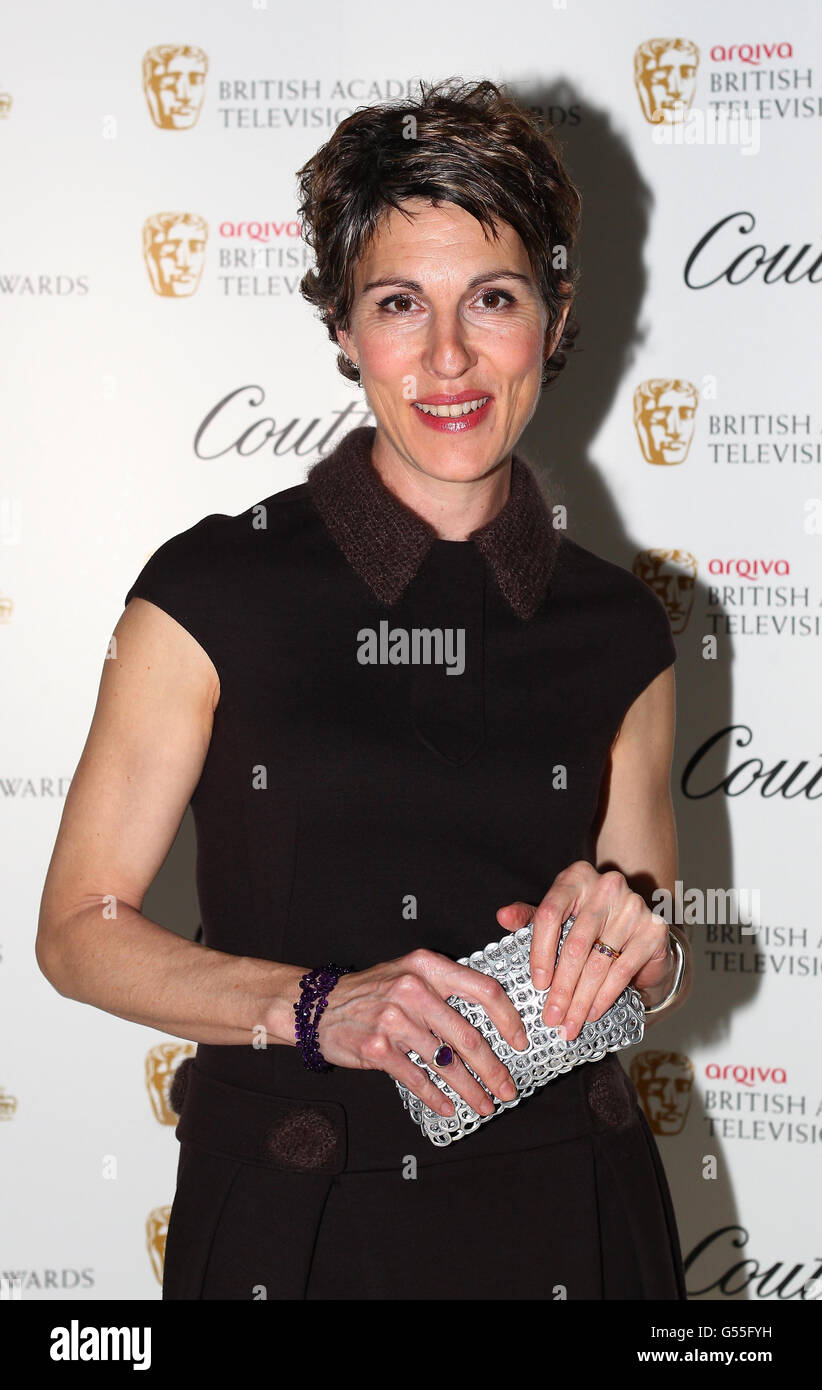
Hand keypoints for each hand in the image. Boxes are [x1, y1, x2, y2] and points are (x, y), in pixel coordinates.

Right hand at [313, 949, 529, 1117]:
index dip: (508, 1018)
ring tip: (485, 1104)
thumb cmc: (372, 991)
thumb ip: (445, 988)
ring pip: (445, 1062)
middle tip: (508, 1088)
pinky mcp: (378, 1048)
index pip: (483, 989)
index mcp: (427, 966)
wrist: (319, 1006)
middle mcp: (413, 990)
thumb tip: (491, 1020)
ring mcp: (394, 1020)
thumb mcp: (409, 973)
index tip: (519, 1040)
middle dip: (494, 1068)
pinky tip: (449, 1107)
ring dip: (470, 1089)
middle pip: (468, 1036)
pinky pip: (417, 1078)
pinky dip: (437, 1097)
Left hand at [496, 861, 674, 1040]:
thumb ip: (529, 917)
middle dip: (561, 988)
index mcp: (576, 878)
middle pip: (575, 945)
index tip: (537, 984)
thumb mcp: (557, 916)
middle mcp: (606, 886)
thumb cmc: (588, 923)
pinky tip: (592, 1014)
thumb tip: (502, 917)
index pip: (549, 914)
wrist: (640, 929)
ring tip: (568, 1024)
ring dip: (581, 1000)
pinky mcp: (653, 930)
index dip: (540, 952)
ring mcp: (633, 907)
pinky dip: (604, 997)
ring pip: (598, 963)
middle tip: (550, 1017)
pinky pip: (622, 970)